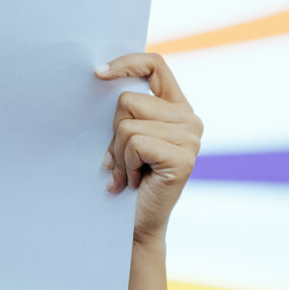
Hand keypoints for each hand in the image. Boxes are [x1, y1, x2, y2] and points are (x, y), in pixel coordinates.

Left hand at [97, 53, 201, 289]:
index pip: (156, 65)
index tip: (98, 73)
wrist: (135, 226)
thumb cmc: (127, 181)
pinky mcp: (182, 156)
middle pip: (128, 100)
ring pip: (127, 124)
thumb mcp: (125, 139)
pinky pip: (135, 143)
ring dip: (118, 154)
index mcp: (177, 107)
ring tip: (127, 173)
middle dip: (112, 134)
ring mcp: (190, 137)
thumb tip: (100, 78)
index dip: (127, 62)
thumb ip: (127, 112)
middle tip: (119, 161)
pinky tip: (134, 181)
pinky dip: (126, 164)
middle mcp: (189, 118)